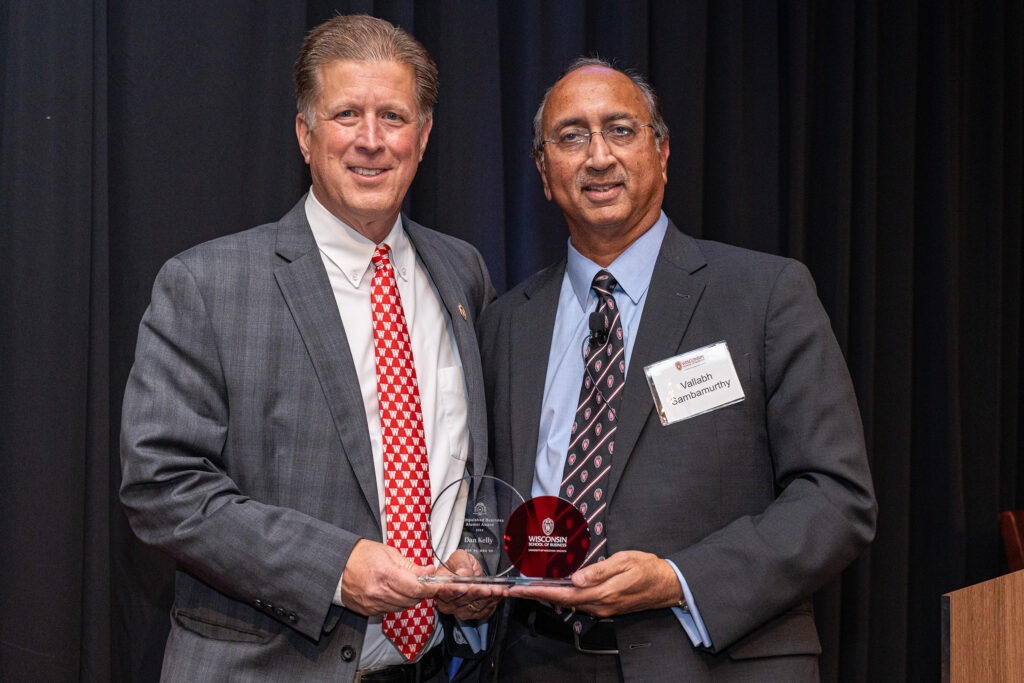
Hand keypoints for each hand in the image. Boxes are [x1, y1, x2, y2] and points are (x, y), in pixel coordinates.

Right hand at [340, 540, 435, 616]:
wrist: (337, 566)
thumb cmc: (361, 555)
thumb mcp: (389, 553)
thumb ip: (411, 565)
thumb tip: (429, 571)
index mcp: (386, 574)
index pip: (417, 588)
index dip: (432, 588)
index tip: (439, 585)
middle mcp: (379, 592)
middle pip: (412, 599)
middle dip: (422, 592)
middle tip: (424, 582)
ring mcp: (373, 604)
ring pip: (403, 607)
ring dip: (411, 598)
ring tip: (408, 585)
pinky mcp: (369, 611)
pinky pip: (391, 610)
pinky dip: (398, 603)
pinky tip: (394, 592)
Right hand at [432, 549, 506, 620]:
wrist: (468, 572)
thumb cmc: (460, 564)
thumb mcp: (460, 557)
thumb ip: (461, 565)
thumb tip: (463, 574)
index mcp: (438, 585)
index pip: (441, 591)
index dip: (453, 590)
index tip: (464, 587)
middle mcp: (446, 601)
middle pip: (462, 600)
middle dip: (477, 593)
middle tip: (488, 588)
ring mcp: (458, 610)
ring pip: (474, 607)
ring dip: (488, 598)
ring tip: (499, 590)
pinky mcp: (471, 614)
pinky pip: (483, 611)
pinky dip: (493, 602)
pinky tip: (500, 594)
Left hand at [508, 550, 681, 617]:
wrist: (668, 585)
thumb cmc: (648, 569)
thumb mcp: (624, 561)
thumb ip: (599, 571)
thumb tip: (575, 578)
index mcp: (602, 592)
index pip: (563, 593)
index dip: (539, 592)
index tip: (520, 590)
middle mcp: (600, 604)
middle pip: (561, 600)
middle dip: (536, 595)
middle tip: (515, 590)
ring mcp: (603, 608)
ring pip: (569, 602)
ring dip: (548, 596)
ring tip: (529, 588)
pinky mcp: (607, 606)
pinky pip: (580, 602)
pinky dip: (563, 596)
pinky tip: (556, 589)